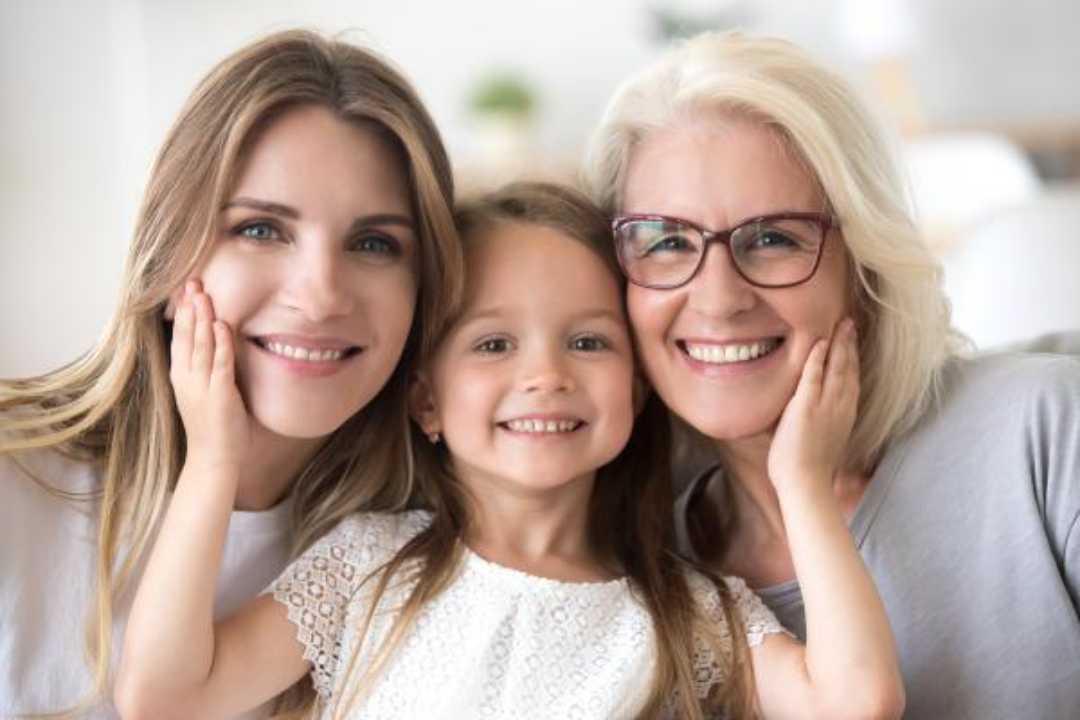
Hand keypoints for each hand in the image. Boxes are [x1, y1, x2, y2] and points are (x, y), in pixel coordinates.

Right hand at [170, 280, 250, 473]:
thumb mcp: (204, 392)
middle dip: (190, 308)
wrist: (214, 460)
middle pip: (187, 337)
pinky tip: (222, 325)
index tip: (186, 289)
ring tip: (204, 294)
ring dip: (203, 318)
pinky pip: (220, 363)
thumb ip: (207, 370)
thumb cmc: (214, 427)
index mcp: (181, 377)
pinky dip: (221, 343)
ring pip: (201, 345)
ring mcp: (202, 387)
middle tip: (193, 281)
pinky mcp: (220, 395)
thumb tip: (216, 345)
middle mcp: (187, 379)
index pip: (180, 338)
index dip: (183, 314)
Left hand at [768, 318, 858, 492]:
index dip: (853, 360)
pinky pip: (813, 375)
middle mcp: (841, 407)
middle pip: (849, 368)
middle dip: (850, 344)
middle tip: (851, 323)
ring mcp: (825, 406)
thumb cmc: (808, 471)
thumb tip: (810, 421)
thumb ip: (820, 425)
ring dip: (839, 343)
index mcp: (845, 416)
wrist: (805, 485)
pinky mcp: (806, 406)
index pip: (852, 381)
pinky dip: (818, 357)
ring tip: (842, 324)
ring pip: (837, 367)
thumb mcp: (822, 442)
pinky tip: (820, 342)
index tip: (853, 343)